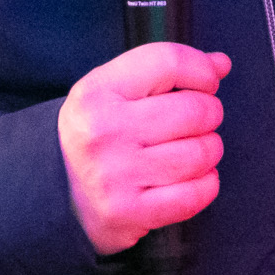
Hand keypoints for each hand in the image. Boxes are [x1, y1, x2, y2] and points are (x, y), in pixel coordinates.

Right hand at [58, 44, 228, 255]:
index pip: (169, 62)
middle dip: (209, 114)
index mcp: (96, 92)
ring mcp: (116, 175)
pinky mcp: (130, 212)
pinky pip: (198, 193)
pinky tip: (190, 177)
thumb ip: (166, 71)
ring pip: (202, 153)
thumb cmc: (99, 134)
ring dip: (209, 150)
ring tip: (190, 149)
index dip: (201, 70)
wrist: (54, 193)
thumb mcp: (114, 91)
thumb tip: (221, 63)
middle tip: (196, 122)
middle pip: (196, 110)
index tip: (206, 82)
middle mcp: (102, 132)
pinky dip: (206, 183)